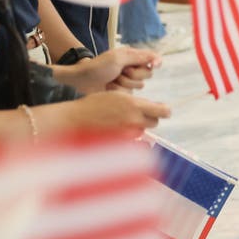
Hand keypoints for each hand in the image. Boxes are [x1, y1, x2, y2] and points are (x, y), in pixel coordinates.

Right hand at [38, 93, 170, 135]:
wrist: (74, 119)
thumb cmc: (93, 105)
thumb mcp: (116, 95)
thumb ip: (135, 102)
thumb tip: (153, 106)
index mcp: (133, 104)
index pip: (163, 111)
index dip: (164, 111)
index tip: (162, 110)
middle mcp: (134, 119)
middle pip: (155, 122)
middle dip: (149, 118)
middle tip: (137, 116)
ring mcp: (128, 132)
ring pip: (143, 131)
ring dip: (138, 127)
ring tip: (122, 122)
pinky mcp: (122, 142)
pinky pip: (134, 141)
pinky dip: (130, 137)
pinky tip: (118, 130)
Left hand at [59, 47, 160, 94]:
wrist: (81, 81)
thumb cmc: (98, 67)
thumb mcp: (118, 59)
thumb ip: (138, 57)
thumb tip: (157, 58)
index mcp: (132, 56)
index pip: (152, 58)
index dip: (156, 61)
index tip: (154, 65)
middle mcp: (132, 67)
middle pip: (148, 73)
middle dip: (134, 74)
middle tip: (120, 71)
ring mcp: (128, 80)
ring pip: (140, 85)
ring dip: (124, 83)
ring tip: (112, 80)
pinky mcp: (124, 91)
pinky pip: (131, 94)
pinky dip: (119, 90)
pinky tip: (110, 87)